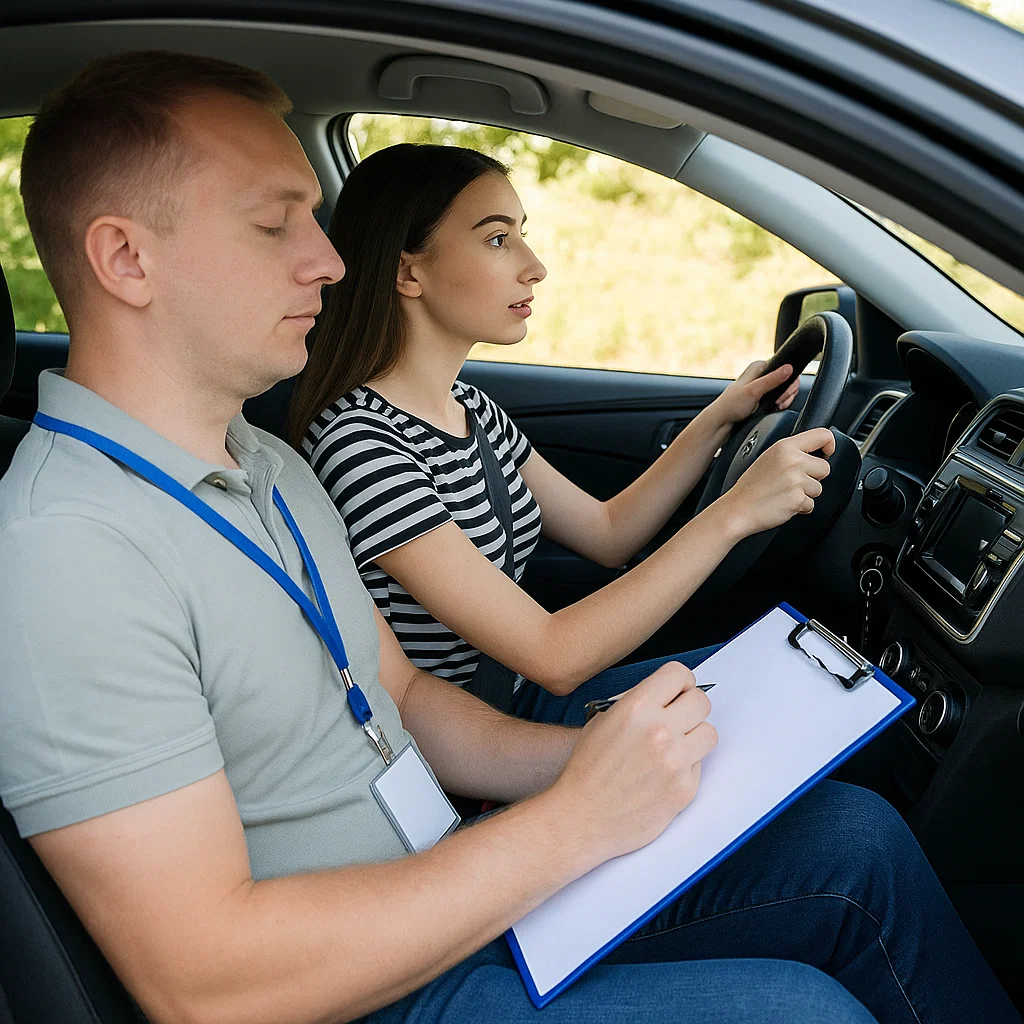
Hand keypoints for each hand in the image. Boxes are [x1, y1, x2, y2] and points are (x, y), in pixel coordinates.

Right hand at [550, 662, 716, 862]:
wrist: (581, 817)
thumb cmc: (588, 770)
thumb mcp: (603, 721)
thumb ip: (637, 704)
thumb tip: (667, 696)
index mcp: (636, 707)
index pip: (679, 674)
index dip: (681, 682)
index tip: (679, 690)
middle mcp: (659, 730)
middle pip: (701, 701)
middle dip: (691, 707)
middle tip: (680, 718)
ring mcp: (675, 760)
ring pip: (709, 733)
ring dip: (694, 737)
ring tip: (674, 747)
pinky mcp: (684, 789)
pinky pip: (700, 766)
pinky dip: (686, 768)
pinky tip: (663, 774)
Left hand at [711, 360, 799, 427]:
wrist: (723, 421)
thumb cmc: (731, 405)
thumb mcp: (753, 391)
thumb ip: (772, 380)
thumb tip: (789, 368)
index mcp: (759, 367)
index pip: (785, 367)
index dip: (789, 380)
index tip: (784, 393)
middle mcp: (762, 374)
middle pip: (787, 379)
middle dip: (787, 393)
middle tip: (779, 402)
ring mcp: (763, 386)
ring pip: (785, 390)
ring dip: (784, 399)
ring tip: (776, 406)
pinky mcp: (764, 396)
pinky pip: (780, 398)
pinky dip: (780, 404)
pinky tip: (775, 408)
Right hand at [716, 428, 835, 537]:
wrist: (738, 509)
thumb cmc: (751, 487)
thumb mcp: (769, 458)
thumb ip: (792, 452)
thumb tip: (815, 453)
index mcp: (785, 447)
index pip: (823, 435)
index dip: (830, 445)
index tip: (826, 453)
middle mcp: (793, 461)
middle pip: (825, 467)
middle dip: (814, 477)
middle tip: (793, 482)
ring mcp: (796, 480)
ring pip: (819, 488)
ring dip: (805, 494)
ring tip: (785, 493)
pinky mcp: (797, 499)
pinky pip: (811, 504)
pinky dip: (800, 507)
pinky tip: (784, 503)